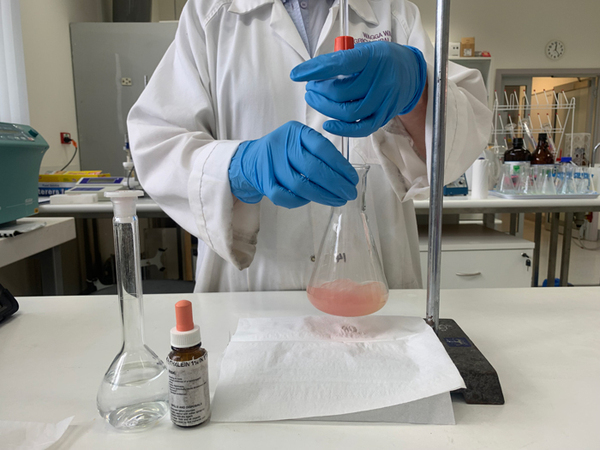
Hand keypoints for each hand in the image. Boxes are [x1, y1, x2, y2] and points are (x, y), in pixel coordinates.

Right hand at [228, 121, 357, 208]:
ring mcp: (270, 164)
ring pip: (300, 185)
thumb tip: (346, 175)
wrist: (252, 159)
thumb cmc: (284, 151)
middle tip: (350, 193)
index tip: (352, 178)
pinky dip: (301, 201)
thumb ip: (319, 152)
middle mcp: (281, 145)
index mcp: (295, 132)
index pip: (322, 148)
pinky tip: (314, 200)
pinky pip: (286, 197)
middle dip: (336, 184)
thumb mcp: (300, 141)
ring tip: (338, 200)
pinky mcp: (263, 182)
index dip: (340, 165)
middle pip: (312, 168)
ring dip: (323, 196)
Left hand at [290, 41, 426, 137]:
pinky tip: (328, 124)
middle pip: (341, 92)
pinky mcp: (384, 116)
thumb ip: (342, 60)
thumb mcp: (364, 50)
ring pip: (348, 112)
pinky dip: (343, 129)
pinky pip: (362, 128)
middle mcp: (380, 79)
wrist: (411, 73)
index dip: (316, 70)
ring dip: (325, 108)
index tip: (297, 75)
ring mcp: (384, 100)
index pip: (340, 64)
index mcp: (372, 57)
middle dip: (319, 91)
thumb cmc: (381, 60)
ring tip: (315, 99)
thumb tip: (314, 71)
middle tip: (310, 87)